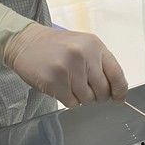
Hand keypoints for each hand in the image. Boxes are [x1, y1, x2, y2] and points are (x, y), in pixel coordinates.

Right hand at [3, 24, 127, 106]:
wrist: (24, 42)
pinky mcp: (54, 81)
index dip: (120, 91)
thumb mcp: (83, 46)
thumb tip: (115, 91)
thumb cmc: (55, 46)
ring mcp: (68, 68)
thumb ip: (99, 64)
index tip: (118, 98)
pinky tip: (59, 87)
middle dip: (96, 96)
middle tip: (85, 89)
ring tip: (69, 84)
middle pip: (103, 91)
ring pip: (87, 99)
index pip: (117, 74)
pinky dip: (67, 99)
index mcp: (94, 46)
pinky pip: (71, 103)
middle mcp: (83, 55)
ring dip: (80, 97)